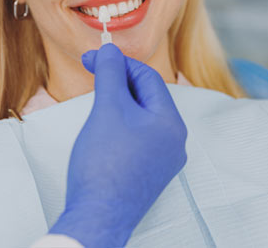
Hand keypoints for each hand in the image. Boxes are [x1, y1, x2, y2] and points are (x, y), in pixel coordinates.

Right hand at [49, 43, 187, 246]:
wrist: (97, 216)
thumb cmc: (104, 164)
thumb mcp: (107, 109)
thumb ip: (110, 74)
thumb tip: (110, 50)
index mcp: (172, 123)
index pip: (148, 79)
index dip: (120, 63)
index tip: (94, 57)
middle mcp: (174, 142)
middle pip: (147, 97)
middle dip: (119, 82)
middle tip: (93, 71)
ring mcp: (163, 160)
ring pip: (142, 118)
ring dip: (119, 102)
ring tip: (96, 97)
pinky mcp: (149, 174)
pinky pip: (138, 139)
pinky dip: (121, 125)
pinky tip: (103, 127)